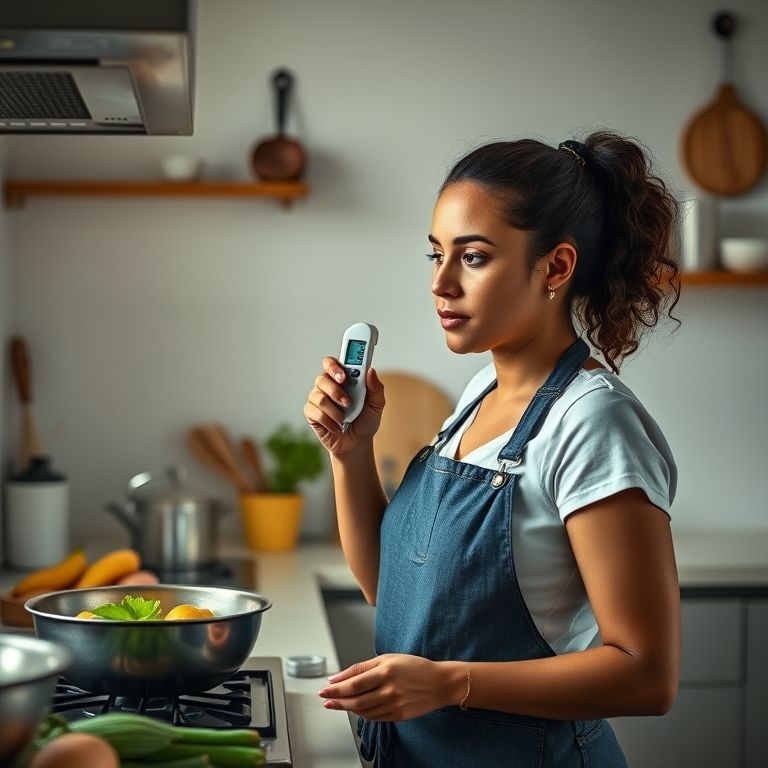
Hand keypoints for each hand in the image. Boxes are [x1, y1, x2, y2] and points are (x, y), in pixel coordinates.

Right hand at [304, 357, 384, 454]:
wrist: (357, 444)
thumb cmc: (365, 421)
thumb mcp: (376, 405)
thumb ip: (376, 387)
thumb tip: (370, 370)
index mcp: (342, 378)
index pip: (331, 363)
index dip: (334, 366)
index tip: (343, 377)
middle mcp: (327, 385)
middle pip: (322, 378)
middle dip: (335, 391)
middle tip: (347, 403)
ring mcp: (317, 398)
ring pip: (318, 397)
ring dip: (335, 411)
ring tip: (344, 419)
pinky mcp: (311, 413)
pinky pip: (314, 412)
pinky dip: (329, 422)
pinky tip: (336, 426)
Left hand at [317, 653, 456, 720]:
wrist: (439, 683)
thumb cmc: (414, 666)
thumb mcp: (388, 658)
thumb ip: (363, 667)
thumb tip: (339, 677)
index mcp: (386, 671)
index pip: (354, 683)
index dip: (337, 688)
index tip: (325, 689)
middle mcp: (389, 689)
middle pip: (356, 699)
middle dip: (337, 700)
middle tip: (325, 700)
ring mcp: (394, 705)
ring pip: (364, 711)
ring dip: (347, 708)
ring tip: (337, 704)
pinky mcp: (399, 716)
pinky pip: (375, 717)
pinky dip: (362, 714)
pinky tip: (356, 709)